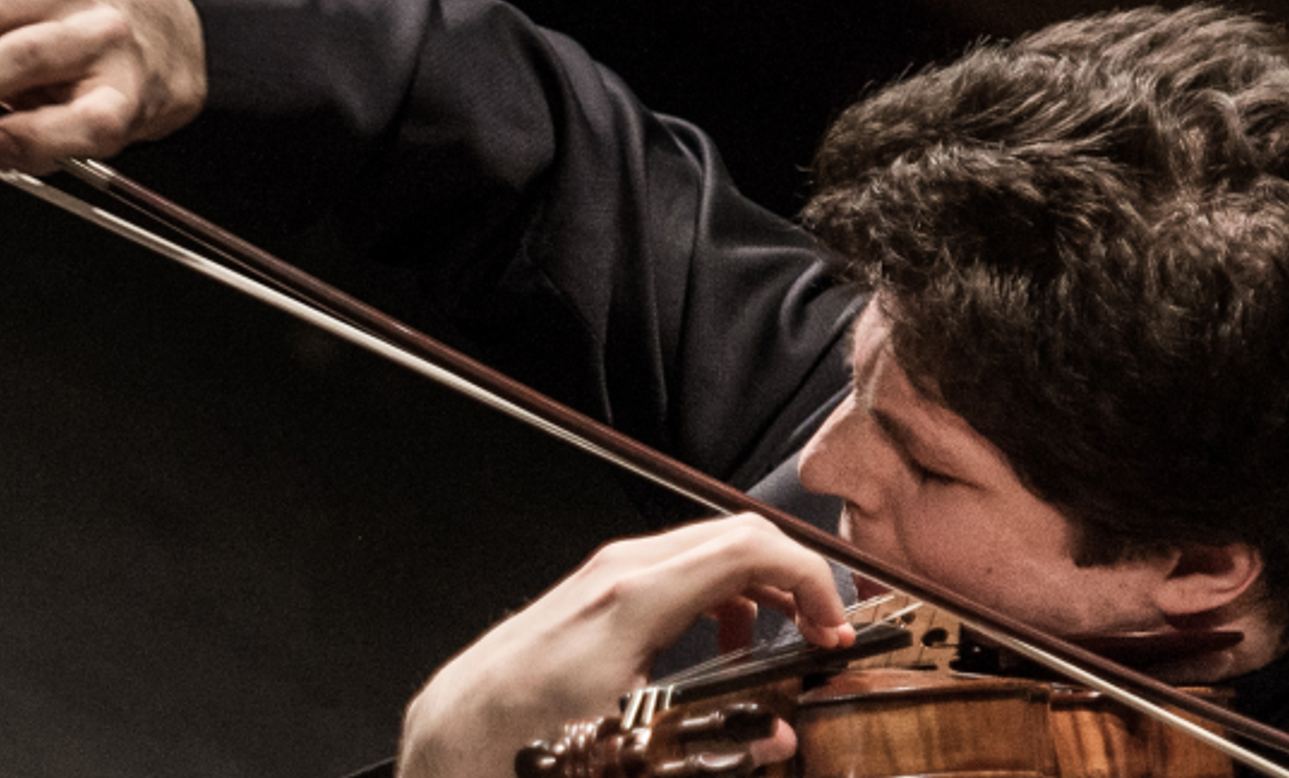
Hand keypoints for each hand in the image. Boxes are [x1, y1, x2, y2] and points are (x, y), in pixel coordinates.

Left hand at [397, 513, 854, 777]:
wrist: (454, 739)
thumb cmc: (522, 743)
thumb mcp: (630, 752)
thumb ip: (713, 745)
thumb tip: (778, 737)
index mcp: (634, 597)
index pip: (750, 546)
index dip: (811, 579)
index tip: (833, 627)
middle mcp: (620, 570)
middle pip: (736, 537)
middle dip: (793, 580)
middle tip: (823, 635)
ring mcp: (605, 574)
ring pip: (706, 550)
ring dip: (758, 588)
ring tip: (781, 641)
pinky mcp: (597, 589)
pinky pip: (675, 570)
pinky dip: (717, 594)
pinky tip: (721, 642)